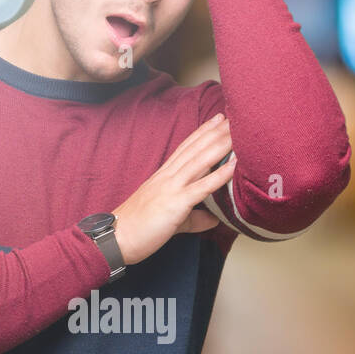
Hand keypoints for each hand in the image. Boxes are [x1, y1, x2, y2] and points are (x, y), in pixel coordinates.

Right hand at [112, 113, 235, 264]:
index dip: (202, 132)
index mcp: (163, 176)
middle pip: (195, 149)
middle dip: (215, 131)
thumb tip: (213, 219)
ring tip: (237, 131)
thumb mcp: (170, 219)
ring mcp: (171, 188)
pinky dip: (219, 175)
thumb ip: (194, 217)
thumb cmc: (138, 228)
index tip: (217, 119)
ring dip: (220, 144)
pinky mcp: (175, 203)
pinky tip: (234, 165)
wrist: (117, 237)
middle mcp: (168, 177)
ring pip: (200, 161)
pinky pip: (201, 187)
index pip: (186, 148)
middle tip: (234, 116)